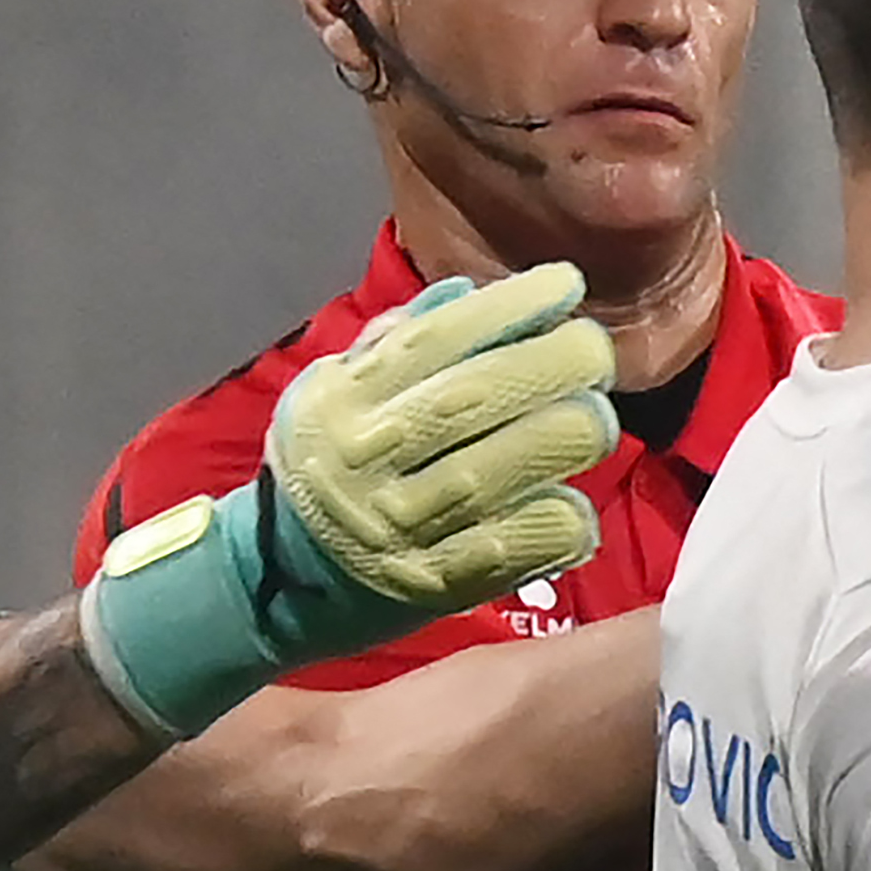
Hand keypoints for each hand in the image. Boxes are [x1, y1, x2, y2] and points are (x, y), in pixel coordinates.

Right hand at [83, 264, 618, 735]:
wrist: (275, 581)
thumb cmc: (323, 470)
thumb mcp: (333, 391)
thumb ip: (396, 341)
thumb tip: (468, 294)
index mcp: (342, 401)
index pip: (436, 339)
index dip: (509, 307)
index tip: (566, 286)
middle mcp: (364, 459)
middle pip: (474, 399)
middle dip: (552, 366)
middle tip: (595, 355)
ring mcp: (398, 526)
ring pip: (500, 471)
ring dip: (564, 438)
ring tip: (594, 422)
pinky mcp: (432, 585)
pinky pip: (515, 547)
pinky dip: (558, 522)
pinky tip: (574, 505)